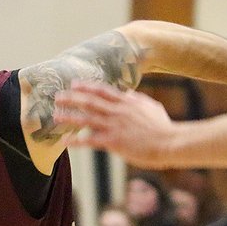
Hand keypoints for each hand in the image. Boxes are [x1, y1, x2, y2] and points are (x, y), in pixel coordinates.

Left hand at [55, 81, 176, 166]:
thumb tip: (128, 92)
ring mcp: (114, 126)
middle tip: (58, 97)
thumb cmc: (164, 127)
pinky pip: (90, 140)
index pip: (102, 91)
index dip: (86, 87)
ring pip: (86, 119)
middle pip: (90, 101)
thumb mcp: (151, 106)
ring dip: (69, 116)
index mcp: (126, 102)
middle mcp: (117, 111)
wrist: (170, 142)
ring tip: (56, 116)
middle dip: (72, 98)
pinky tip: (65, 141)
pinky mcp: (114, 142)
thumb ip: (137, 99)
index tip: (74, 84)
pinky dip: (76, 141)